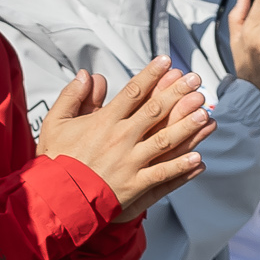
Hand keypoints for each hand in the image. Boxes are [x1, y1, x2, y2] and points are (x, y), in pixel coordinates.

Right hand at [35, 56, 215, 221]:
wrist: (55, 197)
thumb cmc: (55, 160)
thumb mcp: (54, 123)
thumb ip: (71, 97)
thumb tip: (86, 74)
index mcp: (104, 122)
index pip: (133, 92)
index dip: (151, 75)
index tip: (167, 62)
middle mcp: (120, 138)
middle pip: (155, 111)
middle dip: (177, 94)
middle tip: (195, 81)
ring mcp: (129, 162)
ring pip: (164, 140)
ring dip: (186, 127)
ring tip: (204, 114)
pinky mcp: (134, 185)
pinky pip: (162, 174)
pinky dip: (181, 167)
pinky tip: (198, 158)